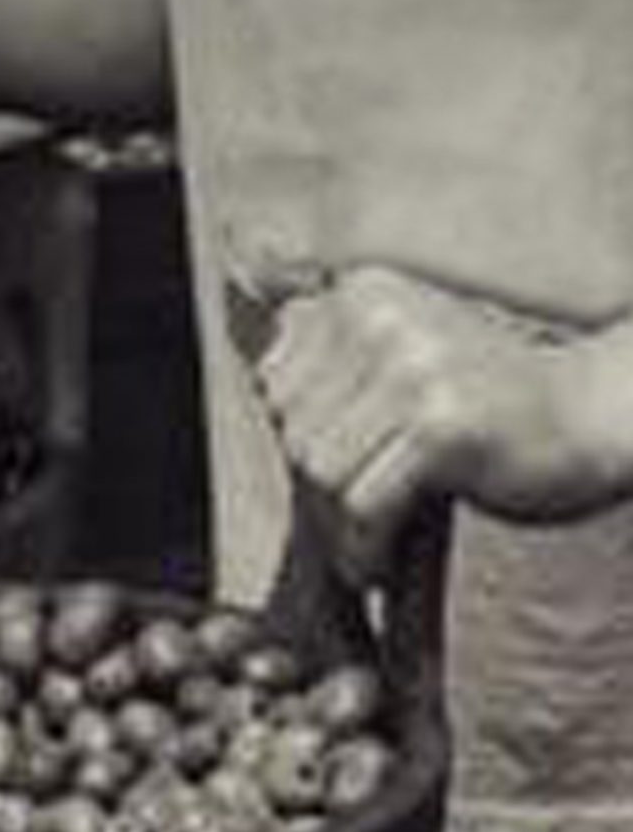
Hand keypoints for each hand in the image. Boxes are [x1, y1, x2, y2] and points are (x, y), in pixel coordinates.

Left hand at [257, 265, 632, 576]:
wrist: (595, 415)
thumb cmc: (495, 397)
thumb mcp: (408, 347)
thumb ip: (338, 355)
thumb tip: (264, 391)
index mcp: (361, 292)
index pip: (278, 379)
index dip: (300, 440)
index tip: (330, 478)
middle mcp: (377, 318)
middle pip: (293, 424)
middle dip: (314, 486)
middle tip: (346, 523)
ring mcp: (410, 369)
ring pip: (319, 466)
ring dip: (334, 524)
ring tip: (361, 547)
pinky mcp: (440, 427)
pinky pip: (364, 501)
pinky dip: (362, 545)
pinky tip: (374, 566)